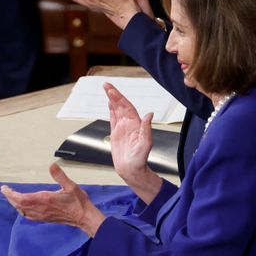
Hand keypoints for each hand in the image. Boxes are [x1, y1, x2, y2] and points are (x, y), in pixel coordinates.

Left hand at [1, 164, 104, 236]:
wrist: (83, 217)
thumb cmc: (78, 202)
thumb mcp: (71, 185)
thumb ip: (60, 176)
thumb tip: (52, 165)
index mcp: (45, 200)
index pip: (22, 198)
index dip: (11, 194)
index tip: (5, 189)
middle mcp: (41, 208)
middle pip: (19, 205)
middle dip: (10, 198)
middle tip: (5, 190)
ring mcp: (42, 215)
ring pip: (22, 211)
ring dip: (15, 204)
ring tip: (11, 197)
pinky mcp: (44, 218)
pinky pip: (28, 216)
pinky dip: (22, 210)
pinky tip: (21, 208)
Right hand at [104, 83, 161, 203]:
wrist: (132, 170)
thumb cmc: (140, 159)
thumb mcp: (145, 143)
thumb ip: (146, 128)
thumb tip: (149, 114)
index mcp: (135, 124)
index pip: (126, 106)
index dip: (119, 97)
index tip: (112, 90)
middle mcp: (129, 124)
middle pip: (121, 105)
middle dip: (114, 95)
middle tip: (106, 85)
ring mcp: (123, 128)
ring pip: (117, 110)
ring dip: (112, 100)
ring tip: (107, 90)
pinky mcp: (116, 134)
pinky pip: (113, 119)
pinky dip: (111, 110)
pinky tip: (109, 104)